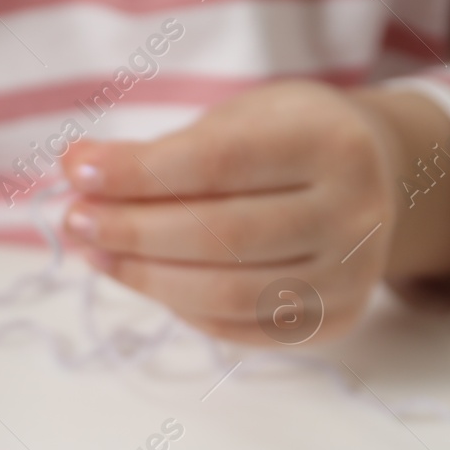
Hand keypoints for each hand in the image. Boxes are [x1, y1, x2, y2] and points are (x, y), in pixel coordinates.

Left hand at [61, 81, 403, 343]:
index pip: (218, 163)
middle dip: (131, 230)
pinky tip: (145, 277)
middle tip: (75, 220)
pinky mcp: (334, 321)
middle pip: (219, 234)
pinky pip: (236, 327)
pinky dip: (180, 306)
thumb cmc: (284, 143)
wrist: (375, 182)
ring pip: (224, 293)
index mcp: (332, 142)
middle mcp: (355, 212)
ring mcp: (351, 274)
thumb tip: (77, 168)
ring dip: (142, 276)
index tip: (76, 171)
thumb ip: (162, 151)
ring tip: (95, 251)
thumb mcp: (237, 122)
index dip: (139, 172)